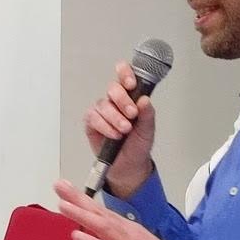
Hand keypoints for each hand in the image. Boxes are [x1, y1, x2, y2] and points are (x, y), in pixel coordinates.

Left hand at [51, 182, 183, 239]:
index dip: (83, 201)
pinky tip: (78, 236)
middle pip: (100, 214)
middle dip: (78, 200)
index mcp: (129, 232)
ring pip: (104, 228)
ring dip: (83, 215)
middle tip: (59, 185)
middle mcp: (129, 234)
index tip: (65, 190)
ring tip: (63, 205)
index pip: (102, 214)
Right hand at [84, 60, 156, 197]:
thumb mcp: (148, 130)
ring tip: (125, 130)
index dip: (125, 74)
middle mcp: (115, 101)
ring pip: (104, 104)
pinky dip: (105, 126)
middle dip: (123, 100)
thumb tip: (144, 100)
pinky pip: (94, 118)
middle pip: (113, 88)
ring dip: (115, 118)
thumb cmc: (138, 145)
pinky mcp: (91, 122)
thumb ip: (147, 114)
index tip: (131, 84)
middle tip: (132, 114)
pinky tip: (113, 135)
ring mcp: (102, 111)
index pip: (125, 76)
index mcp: (130, 97)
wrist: (129, 166)